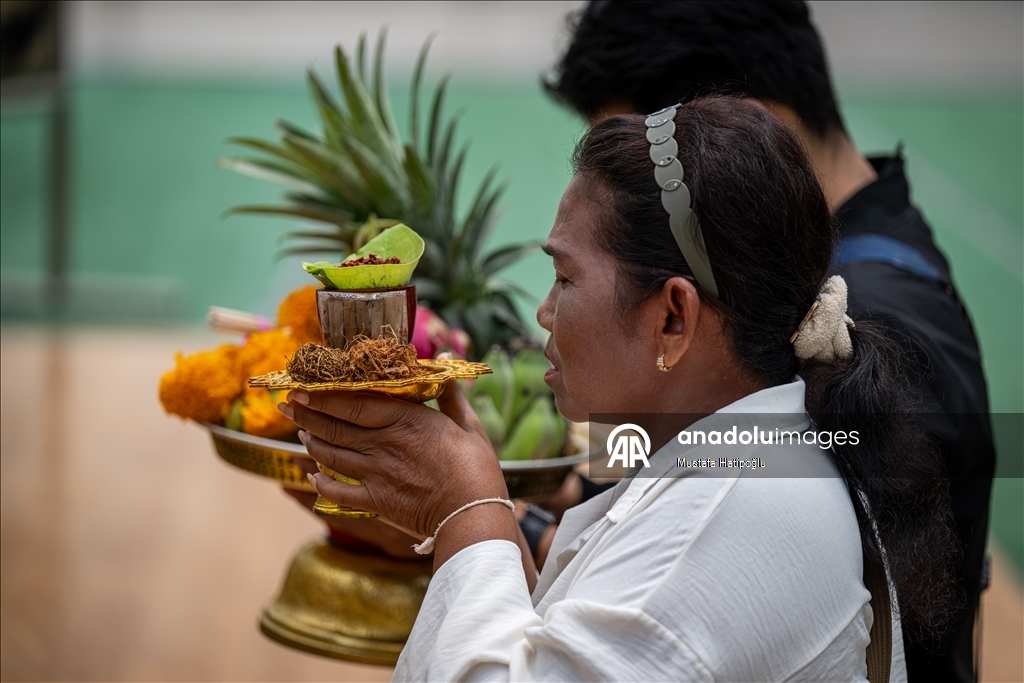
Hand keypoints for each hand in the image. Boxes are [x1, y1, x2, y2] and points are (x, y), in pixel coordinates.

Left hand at [280, 379, 515, 564]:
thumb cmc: (476, 468)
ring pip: (332, 455)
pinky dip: (322, 483)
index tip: (304, 388)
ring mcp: (376, 474)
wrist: (471, 514)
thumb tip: (443, 356)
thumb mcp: (468, 425)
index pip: (354, 404)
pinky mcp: (376, 502)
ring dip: (312, 443)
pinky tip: (314, 477)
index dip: (324, 396)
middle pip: (335, 427)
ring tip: (302, 433)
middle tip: (288, 405)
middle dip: (307, 414)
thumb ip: (449, 393)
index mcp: (405, 420)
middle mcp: (384, 444)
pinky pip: (339, 492)